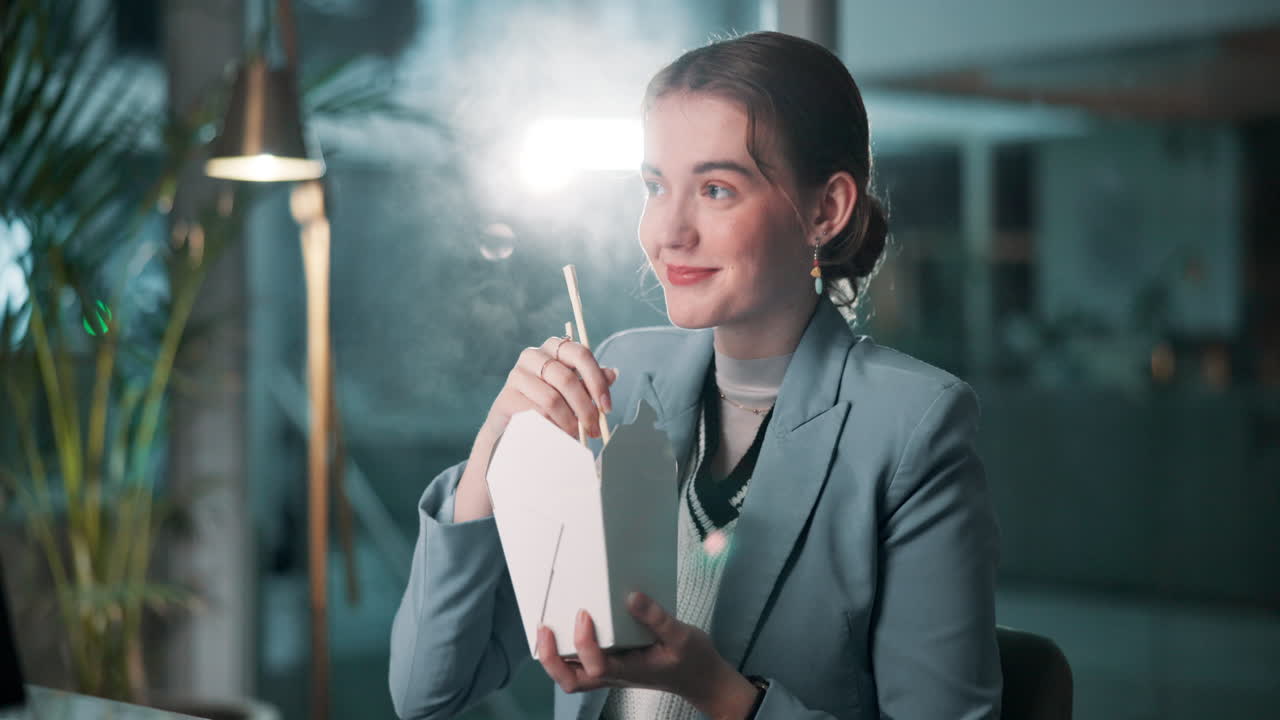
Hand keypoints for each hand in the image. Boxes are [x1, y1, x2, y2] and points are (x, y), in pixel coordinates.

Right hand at [481, 335, 616, 441]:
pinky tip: (557, 435)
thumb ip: (591, 382)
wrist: (512, 423)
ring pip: (552, 400)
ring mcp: (517, 375)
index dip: (597, 382)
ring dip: (569, 422)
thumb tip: (613, 374)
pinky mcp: (507, 397)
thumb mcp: (573, 390)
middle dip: (586, 409)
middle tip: (594, 429)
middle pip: (567, 380)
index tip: (607, 407)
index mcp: (554, 347)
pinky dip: (552, 428)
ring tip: (576, 436)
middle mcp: (534, 355)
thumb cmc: (547, 401)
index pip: (581, 354)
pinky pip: (536, 415)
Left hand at [536, 592, 751, 714]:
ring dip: (554, 657)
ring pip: (572, 676)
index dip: (583, 642)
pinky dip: (567, 652)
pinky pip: (582, 665)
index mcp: (629, 670)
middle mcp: (614, 675)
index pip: (595, 665)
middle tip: (545, 628)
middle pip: (571, 680)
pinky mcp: (614, 665)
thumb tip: (632, 597)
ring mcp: (612, 673)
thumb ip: (656, 618)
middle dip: (551, 659)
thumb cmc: (693, 660)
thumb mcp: (681, 636)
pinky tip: (566, 629)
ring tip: (546, 629)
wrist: (702, 679)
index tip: (584, 613)